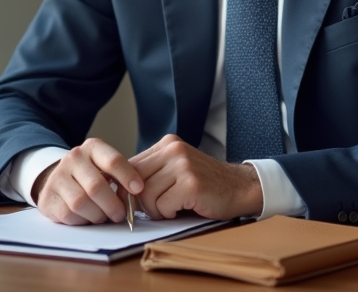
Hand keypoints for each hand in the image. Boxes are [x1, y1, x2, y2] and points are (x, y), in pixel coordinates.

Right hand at [30, 138, 143, 225]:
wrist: (59, 179)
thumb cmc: (91, 176)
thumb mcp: (106, 168)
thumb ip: (120, 178)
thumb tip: (135, 196)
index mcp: (92, 148)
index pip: (112, 160)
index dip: (128, 176)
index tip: (138, 189)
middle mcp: (73, 158)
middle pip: (96, 186)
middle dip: (112, 205)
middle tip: (120, 214)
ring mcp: (57, 177)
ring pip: (81, 202)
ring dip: (97, 215)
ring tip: (103, 216)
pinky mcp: (48, 197)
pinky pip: (69, 214)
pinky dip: (82, 220)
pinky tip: (87, 217)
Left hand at [129, 134, 263, 220]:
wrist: (240, 188)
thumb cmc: (204, 184)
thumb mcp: (175, 170)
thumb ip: (151, 173)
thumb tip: (117, 190)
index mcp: (167, 144)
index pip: (129, 165)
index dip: (127, 188)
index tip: (131, 201)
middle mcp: (173, 150)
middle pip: (135, 181)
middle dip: (140, 201)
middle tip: (156, 209)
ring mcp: (183, 165)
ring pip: (146, 195)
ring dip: (156, 210)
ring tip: (172, 208)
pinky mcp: (191, 183)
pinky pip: (162, 206)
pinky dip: (169, 214)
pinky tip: (182, 209)